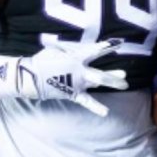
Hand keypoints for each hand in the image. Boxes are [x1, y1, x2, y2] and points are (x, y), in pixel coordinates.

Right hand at [0, 39, 128, 116]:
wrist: (30, 76)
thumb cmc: (43, 60)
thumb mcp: (57, 49)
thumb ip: (71, 50)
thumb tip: (80, 51)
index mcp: (76, 58)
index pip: (95, 51)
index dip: (107, 47)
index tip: (119, 43)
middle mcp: (80, 71)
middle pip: (100, 74)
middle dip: (113, 76)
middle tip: (125, 75)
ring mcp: (78, 83)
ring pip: (97, 83)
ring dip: (111, 83)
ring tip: (125, 84)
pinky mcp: (73, 93)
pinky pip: (86, 102)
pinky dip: (96, 107)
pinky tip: (106, 112)